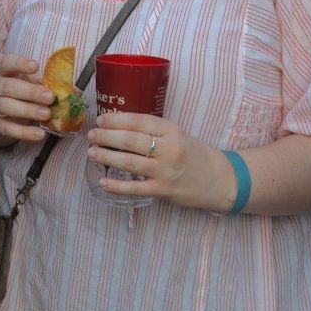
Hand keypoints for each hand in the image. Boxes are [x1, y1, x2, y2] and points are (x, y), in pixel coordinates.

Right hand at [0, 56, 53, 144]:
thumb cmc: (20, 92)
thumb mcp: (31, 83)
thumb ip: (49, 84)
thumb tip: (75, 92)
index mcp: (5, 72)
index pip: (8, 63)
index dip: (20, 64)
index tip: (35, 66)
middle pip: (8, 87)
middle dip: (29, 91)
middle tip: (49, 97)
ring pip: (5, 106)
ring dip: (27, 110)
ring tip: (46, 114)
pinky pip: (8, 129)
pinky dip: (24, 133)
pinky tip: (40, 134)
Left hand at [86, 111, 235, 210]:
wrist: (219, 179)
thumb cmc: (194, 154)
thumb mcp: (179, 135)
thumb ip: (155, 131)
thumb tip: (120, 127)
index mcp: (172, 130)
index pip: (139, 121)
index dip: (116, 120)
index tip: (101, 120)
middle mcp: (169, 149)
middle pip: (131, 140)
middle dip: (107, 136)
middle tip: (92, 136)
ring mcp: (165, 171)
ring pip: (129, 162)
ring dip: (106, 156)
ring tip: (92, 153)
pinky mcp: (163, 191)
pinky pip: (134, 188)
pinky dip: (116, 186)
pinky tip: (103, 182)